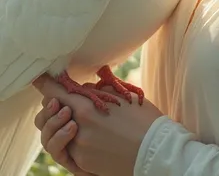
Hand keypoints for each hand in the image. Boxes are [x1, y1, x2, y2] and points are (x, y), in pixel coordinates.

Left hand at [33, 73, 163, 175]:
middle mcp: (77, 127)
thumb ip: (98, 89)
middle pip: (47, 114)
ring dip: (58, 125)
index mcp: (86, 107)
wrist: (155, 151)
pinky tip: (82, 135)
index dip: (45, 83)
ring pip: (53, 134)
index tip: (39, 79)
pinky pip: (66, 149)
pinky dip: (71, 140)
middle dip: (51, 106)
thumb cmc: (143, 119)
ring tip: (72, 121)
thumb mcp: (122, 95)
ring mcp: (78, 148)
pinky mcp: (82, 163)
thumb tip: (85, 87)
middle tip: (61, 102)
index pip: (55, 92)